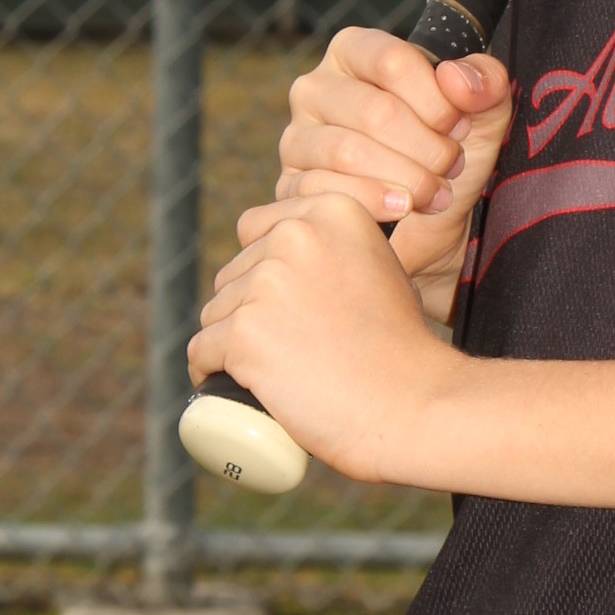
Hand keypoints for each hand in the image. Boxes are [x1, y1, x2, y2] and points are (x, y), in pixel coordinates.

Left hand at [189, 189, 455, 484]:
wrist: (413, 404)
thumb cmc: (401, 348)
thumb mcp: (382, 268)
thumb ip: (340, 246)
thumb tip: (289, 255)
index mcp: (331, 209)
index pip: (257, 230)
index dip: (264, 272)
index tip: (286, 307)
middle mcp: (295, 234)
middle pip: (233, 273)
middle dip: (248, 309)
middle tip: (286, 349)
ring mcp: (267, 283)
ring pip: (215, 313)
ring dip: (231, 343)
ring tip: (271, 372)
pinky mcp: (244, 331)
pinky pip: (201, 351)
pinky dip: (208, 371)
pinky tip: (225, 383)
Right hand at [272, 32, 516, 322]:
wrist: (432, 230)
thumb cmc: (449, 160)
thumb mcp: (484, 117)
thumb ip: (486, 83)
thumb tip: (454, 77)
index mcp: (356, 52)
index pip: (393, 60)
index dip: (437, 102)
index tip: (458, 128)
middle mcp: (316, 87)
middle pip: (374, 110)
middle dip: (426, 148)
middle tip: (450, 167)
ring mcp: (297, 138)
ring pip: (349, 153)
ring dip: (406, 179)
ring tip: (433, 193)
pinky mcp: (291, 186)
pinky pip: (327, 191)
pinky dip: (376, 204)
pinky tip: (401, 211)